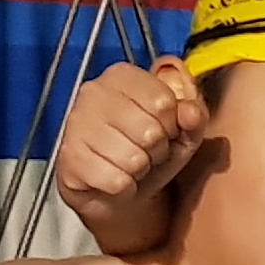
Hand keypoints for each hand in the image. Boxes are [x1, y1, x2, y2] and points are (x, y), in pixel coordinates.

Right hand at [54, 57, 206, 238]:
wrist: (116, 189)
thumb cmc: (148, 150)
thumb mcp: (182, 131)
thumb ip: (195, 116)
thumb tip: (191, 112)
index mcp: (122, 75)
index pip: (164, 100)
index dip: (172, 124)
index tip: (163, 128)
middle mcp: (94, 92)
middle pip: (150, 130)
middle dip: (156, 149)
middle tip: (145, 150)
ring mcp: (77, 124)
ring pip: (133, 158)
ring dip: (139, 169)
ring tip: (130, 163)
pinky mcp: (70, 159)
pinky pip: (116, 180)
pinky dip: (123, 186)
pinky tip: (114, 177)